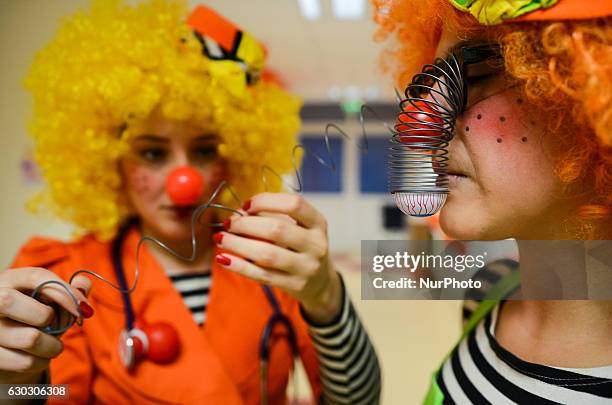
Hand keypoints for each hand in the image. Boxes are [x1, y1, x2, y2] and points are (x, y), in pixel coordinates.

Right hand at [0, 267, 91, 383]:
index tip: (83, 308)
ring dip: (53, 345)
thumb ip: (69, 290)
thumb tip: (82, 284)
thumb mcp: (51, 301)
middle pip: (8, 301)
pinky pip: (24, 361)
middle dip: (45, 315)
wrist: (11, 350)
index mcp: (9, 280)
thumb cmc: (34, 318)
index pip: (35, 276)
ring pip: (28, 338)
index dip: (64, 291)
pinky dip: (42, 362)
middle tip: (54, 324)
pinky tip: (41, 357)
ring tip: (53, 345)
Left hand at [213, 193, 341, 323]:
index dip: (266, 201)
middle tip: (229, 223)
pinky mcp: (295, 285)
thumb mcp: (299, 228)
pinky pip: (262, 276)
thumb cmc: (302, 247)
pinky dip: (240, 266)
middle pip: (277, 229)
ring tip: (221, 238)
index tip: (246, 205)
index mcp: (318, 223)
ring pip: (267, 254)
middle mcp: (316, 245)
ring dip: (238, 244)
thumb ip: (274, 217)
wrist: (321, 282)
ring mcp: (307, 267)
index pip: (294, 204)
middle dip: (246, 224)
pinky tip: (224, 259)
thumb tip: (238, 214)